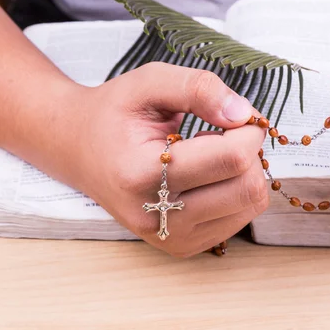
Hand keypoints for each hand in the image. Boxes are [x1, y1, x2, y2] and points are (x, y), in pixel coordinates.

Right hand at [74, 62, 268, 256]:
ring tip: (209, 154)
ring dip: (244, 172)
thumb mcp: (149, 82)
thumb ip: (198, 88)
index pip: (231, 158)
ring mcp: (170, 238)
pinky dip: (235, 190)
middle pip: (247, 187)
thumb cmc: (114, 113)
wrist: (78, 150)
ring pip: (250, 205)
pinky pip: (240, 218)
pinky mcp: (182, 246)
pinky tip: (206, 176)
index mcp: (142, 174)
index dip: (249, 129)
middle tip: (221, 132)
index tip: (236, 113)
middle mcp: (156, 217)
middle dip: (249, 151)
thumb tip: (244, 114)